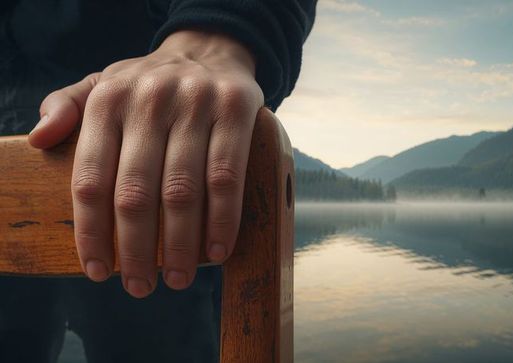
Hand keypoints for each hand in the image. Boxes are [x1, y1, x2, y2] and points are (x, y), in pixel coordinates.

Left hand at [28, 30, 263, 297]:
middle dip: (135, 250)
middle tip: (140, 287)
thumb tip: (38, 139)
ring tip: (176, 279)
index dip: (91, 232)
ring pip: (182, 190)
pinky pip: (226, 176)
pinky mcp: (236, 110)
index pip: (91, 178)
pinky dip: (222, 220)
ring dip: (178, 245)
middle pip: (135, 193)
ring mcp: (196, 103)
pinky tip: (217, 251)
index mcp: (109, 99)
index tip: (98, 272)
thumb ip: (67, 108)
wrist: (210, 49)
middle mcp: (149, 100)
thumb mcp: (102, 83)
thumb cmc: (151, 83)